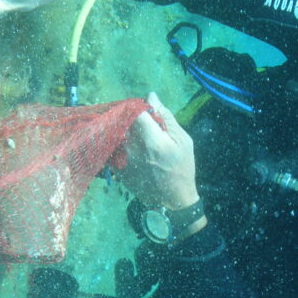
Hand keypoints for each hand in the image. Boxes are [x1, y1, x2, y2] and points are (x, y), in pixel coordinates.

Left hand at [120, 92, 200, 211]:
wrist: (173, 200)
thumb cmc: (182, 168)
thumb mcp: (183, 140)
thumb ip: (166, 117)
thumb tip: (151, 97)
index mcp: (152, 141)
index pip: (135, 111)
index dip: (139, 106)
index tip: (146, 109)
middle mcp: (133, 150)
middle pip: (123, 122)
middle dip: (131, 118)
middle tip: (144, 125)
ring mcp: (122, 161)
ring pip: (116, 134)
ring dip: (124, 131)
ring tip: (139, 138)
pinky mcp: (117, 169)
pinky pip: (114, 148)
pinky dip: (121, 144)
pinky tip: (134, 151)